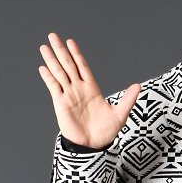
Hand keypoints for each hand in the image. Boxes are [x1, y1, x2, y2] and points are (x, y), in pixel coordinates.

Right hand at [38, 32, 140, 148]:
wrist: (93, 146)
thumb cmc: (106, 132)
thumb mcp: (120, 114)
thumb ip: (127, 99)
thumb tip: (138, 85)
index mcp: (92, 89)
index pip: (82, 66)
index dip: (77, 54)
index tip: (71, 41)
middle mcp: (78, 89)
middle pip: (68, 65)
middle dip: (61, 51)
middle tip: (53, 36)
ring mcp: (69, 95)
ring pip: (59, 73)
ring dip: (52, 60)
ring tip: (44, 46)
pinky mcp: (61, 103)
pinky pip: (53, 87)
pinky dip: (48, 77)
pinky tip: (43, 67)